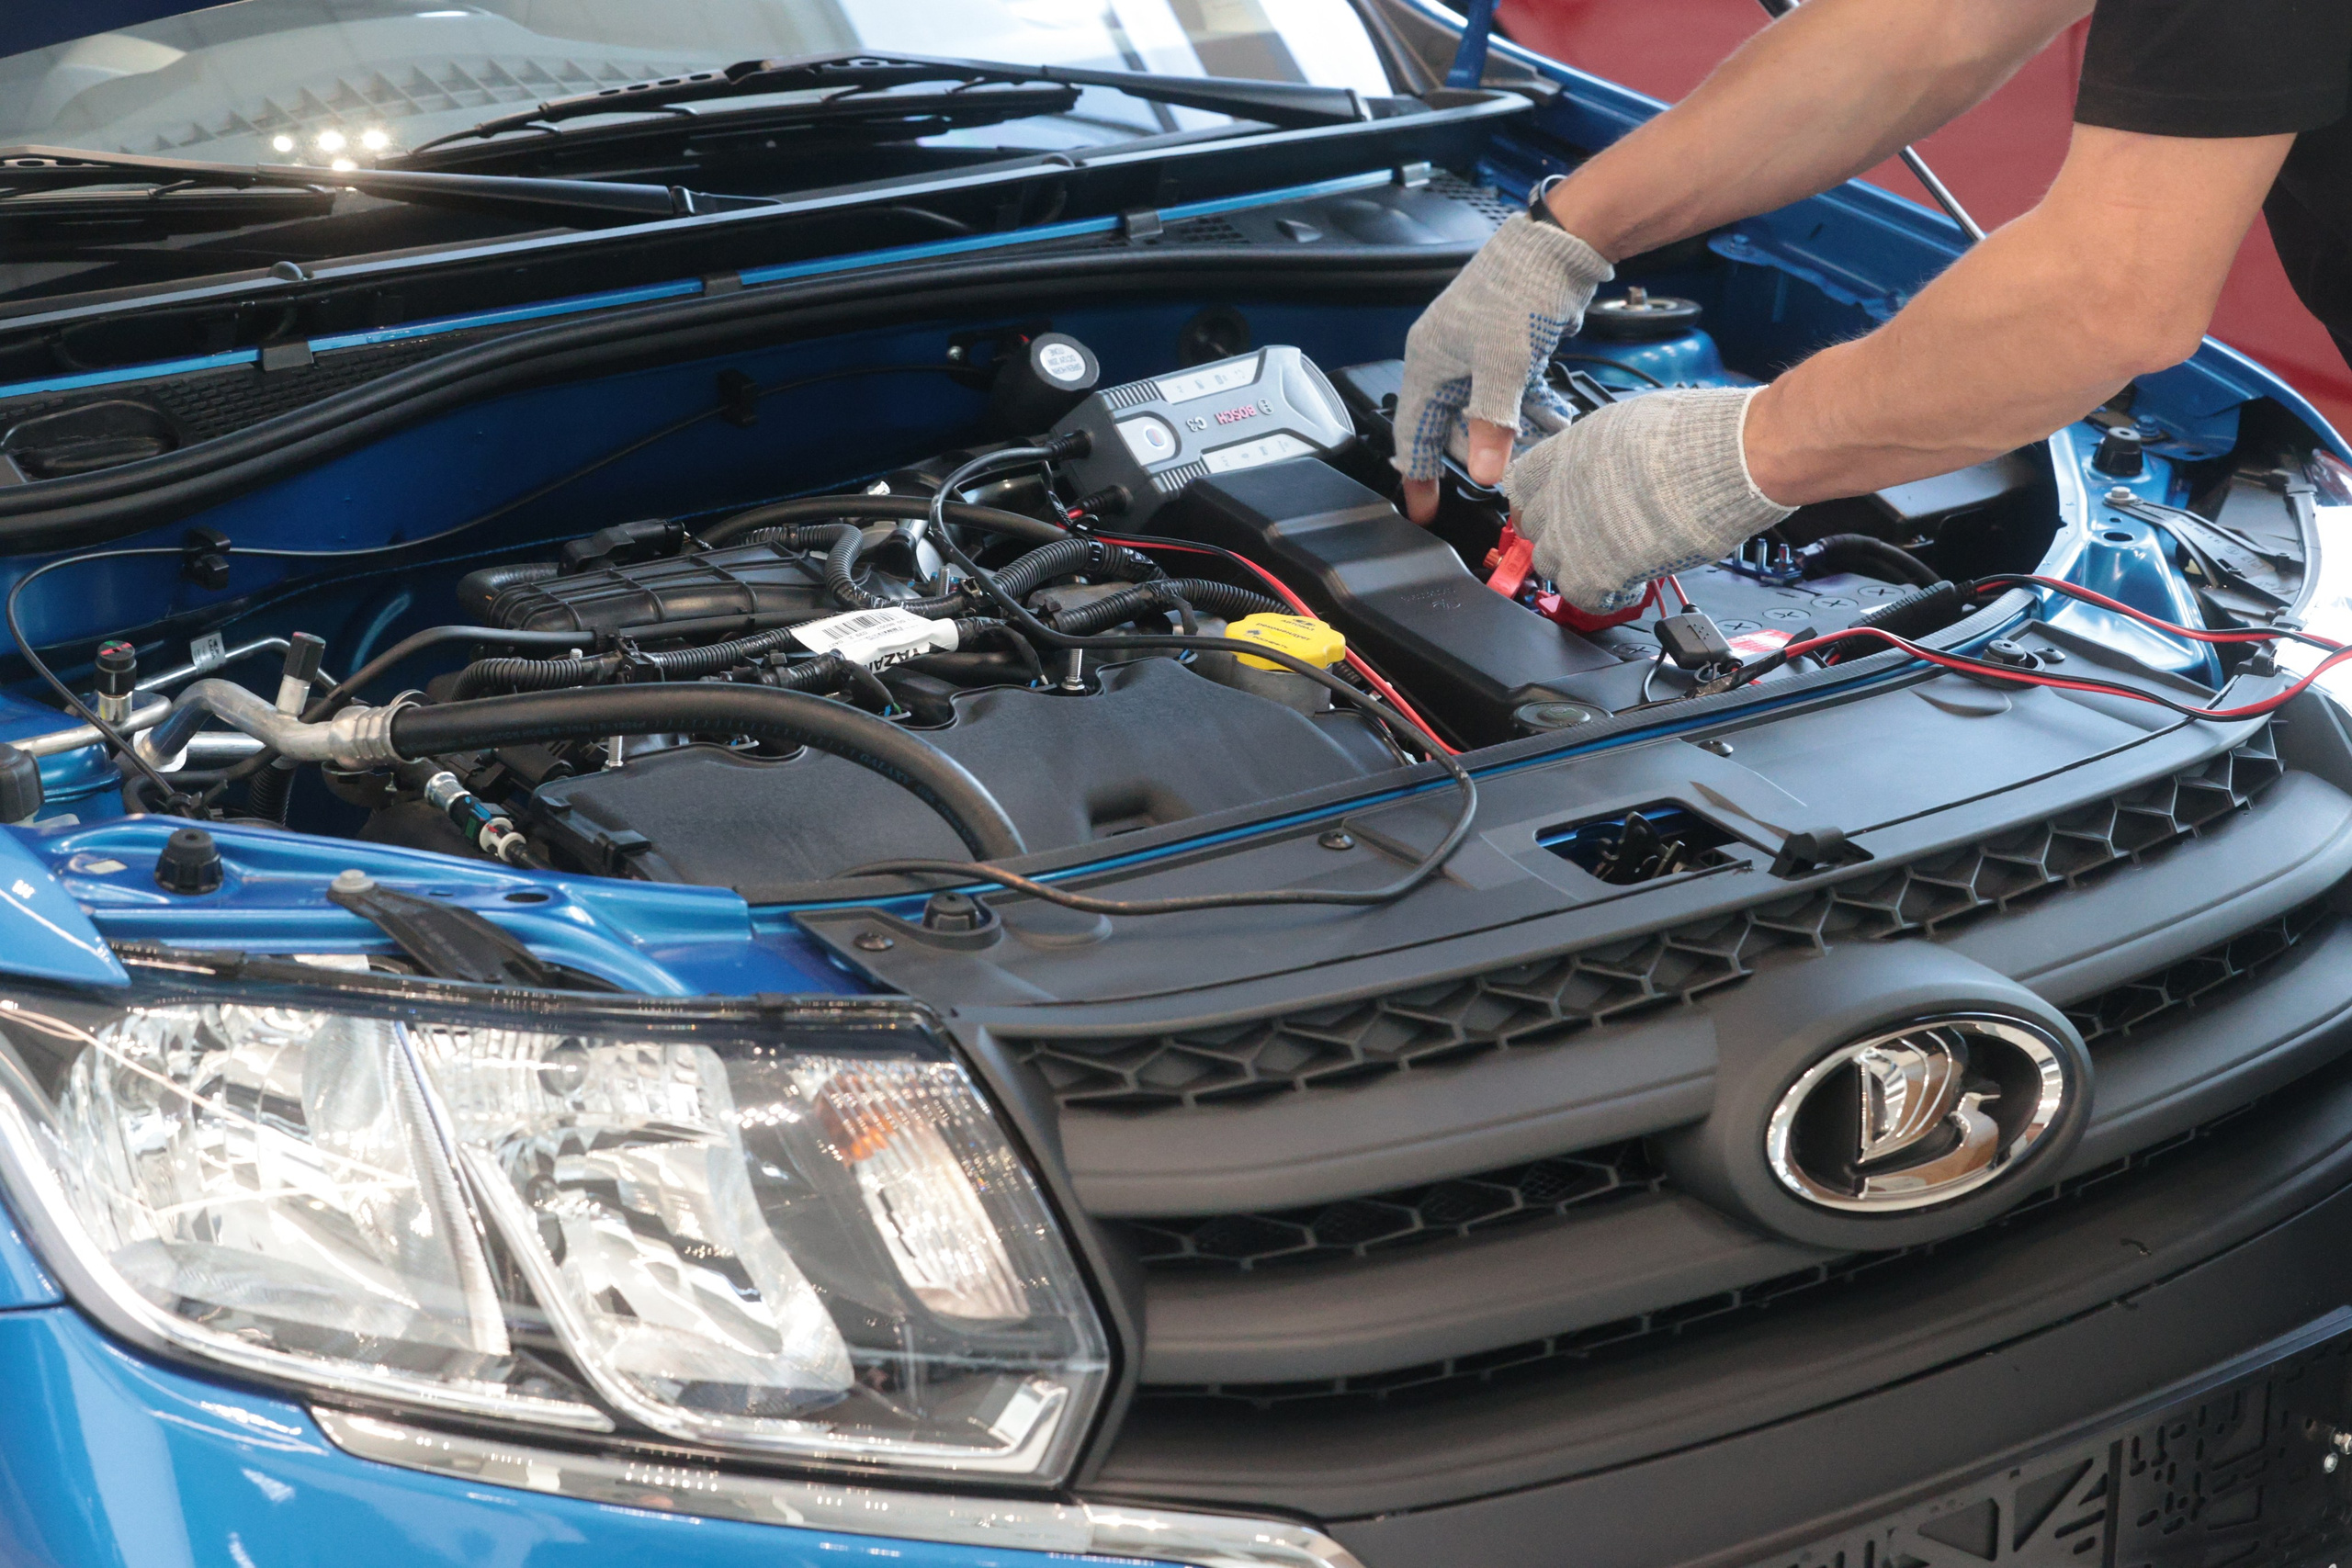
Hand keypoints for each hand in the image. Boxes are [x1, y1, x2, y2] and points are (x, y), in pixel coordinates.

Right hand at [1392, 212, 1613, 522]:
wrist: (1558, 246)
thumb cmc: (1520, 291)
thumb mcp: (1505, 366)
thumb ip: (1492, 424)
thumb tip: (1487, 475)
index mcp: (1429, 361)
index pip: (1413, 432)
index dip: (1418, 474)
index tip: (1424, 509)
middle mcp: (1447, 358)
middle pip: (1451, 426)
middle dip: (1477, 455)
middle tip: (1498, 483)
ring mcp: (1477, 353)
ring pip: (1485, 411)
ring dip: (1511, 436)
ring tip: (1536, 459)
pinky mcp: (1507, 347)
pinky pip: (1510, 393)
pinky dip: (1529, 412)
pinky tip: (1553, 425)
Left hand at [1503, 387, 1793, 612]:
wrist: (1726, 460)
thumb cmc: (1700, 434)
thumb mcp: (1636, 423)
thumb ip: (1606, 451)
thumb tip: (1610, 465)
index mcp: (1568, 450)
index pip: (1521, 483)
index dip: (1539, 501)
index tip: (1553, 510)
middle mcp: (1560, 492)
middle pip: (1533, 528)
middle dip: (1559, 535)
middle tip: (1591, 538)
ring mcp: (1572, 534)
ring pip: (1551, 565)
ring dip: (1580, 567)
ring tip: (1615, 561)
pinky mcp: (1596, 572)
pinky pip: (1582, 599)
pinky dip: (1605, 598)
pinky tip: (1633, 582)